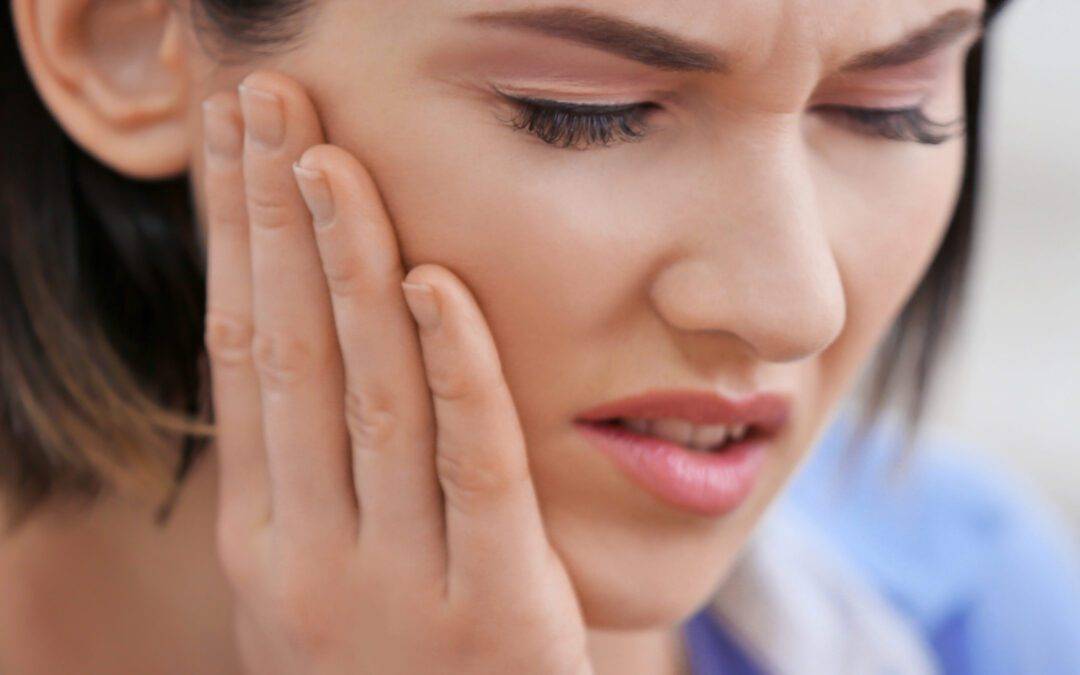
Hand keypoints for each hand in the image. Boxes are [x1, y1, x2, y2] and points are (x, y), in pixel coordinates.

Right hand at [200, 70, 592, 674]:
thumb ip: (314, 482)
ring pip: (368, 394)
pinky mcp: (497, 609)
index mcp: (264, 539)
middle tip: (269, 98)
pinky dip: (453, 368)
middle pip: (287, 354)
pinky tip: (434, 279)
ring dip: (346, 264)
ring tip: (334, 154)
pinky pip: (471, 466)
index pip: (241, 357)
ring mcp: (397, 586)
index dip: (233, 241)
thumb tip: (311, 342)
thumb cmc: (394, 674)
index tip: (231, 141)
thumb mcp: (322, 585)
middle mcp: (309, 555)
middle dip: (272, 218)